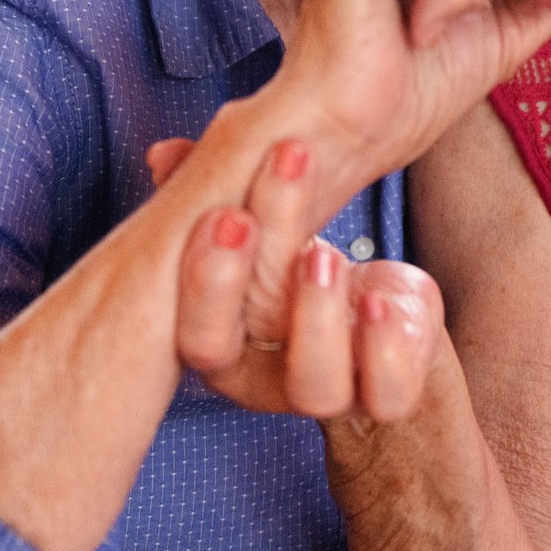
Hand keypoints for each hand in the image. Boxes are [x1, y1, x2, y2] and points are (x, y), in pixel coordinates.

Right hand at [150, 136, 444, 422]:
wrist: (385, 313)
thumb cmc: (307, 266)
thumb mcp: (266, 217)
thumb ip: (217, 183)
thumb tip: (164, 154)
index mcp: (217, 336)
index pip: (189, 329)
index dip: (203, 280)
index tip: (228, 215)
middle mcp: (258, 378)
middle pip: (221, 352)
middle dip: (231, 283)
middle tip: (251, 219)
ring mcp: (325, 392)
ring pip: (312, 388)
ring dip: (315, 317)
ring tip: (325, 255)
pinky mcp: (386, 394)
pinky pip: (386, 396)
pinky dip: (384, 348)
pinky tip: (380, 300)